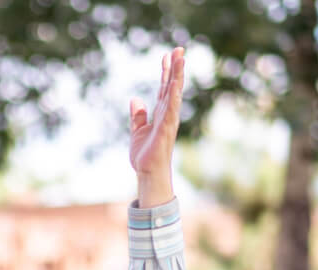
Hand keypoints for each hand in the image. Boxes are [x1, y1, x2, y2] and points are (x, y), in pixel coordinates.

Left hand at [129, 46, 183, 207]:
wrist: (147, 172)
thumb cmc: (145, 155)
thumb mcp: (137, 131)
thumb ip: (138, 115)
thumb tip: (135, 99)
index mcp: (161, 113)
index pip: (164, 87)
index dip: (166, 71)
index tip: (167, 55)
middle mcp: (168, 113)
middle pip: (172, 85)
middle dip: (175, 67)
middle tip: (179, 48)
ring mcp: (168, 120)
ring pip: (174, 93)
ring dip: (177, 76)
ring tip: (181, 59)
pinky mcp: (166, 129)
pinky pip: (171, 109)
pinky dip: (174, 96)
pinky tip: (176, 83)